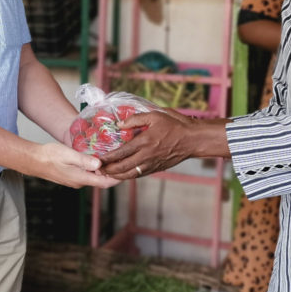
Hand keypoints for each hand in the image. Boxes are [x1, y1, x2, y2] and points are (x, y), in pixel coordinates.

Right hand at [26, 142, 119, 188]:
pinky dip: (95, 169)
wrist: (34, 160)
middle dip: (113, 173)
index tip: (128, 171)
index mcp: (81, 178)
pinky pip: (88, 175)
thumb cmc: (49, 156)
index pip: (105, 183)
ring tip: (114, 160)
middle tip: (124, 162)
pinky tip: (97, 160)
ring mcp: (75, 180)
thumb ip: (84, 160)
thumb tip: (100, 165)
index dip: (118, 178)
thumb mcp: (68, 155)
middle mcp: (79, 182)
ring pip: (94, 178)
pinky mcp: (71, 176)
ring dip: (104, 171)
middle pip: (102, 181)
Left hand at [99, 110, 230, 179]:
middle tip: (98, 169)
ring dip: (117, 176)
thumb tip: (119, 124)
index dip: (107, 158)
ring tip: (107, 174)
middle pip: (123, 168)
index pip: (121, 153)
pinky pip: (140, 174)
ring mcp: (152, 164)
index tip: (97, 159)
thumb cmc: (175, 125)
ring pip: (131, 174)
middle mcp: (147, 156)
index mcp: (144, 142)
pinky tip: (123, 173)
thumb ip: (135, 119)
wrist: (193, 140)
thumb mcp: (154, 115)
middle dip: (109, 170)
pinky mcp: (157, 168)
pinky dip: (129, 176)